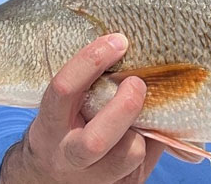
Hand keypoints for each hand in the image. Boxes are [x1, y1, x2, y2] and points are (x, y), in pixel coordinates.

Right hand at [0, 34, 164, 183]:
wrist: (50, 176)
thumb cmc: (67, 126)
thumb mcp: (66, 106)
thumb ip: (93, 85)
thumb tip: (132, 49)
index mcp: (51, 125)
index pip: (64, 90)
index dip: (91, 62)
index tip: (118, 41)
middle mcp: (69, 155)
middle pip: (97, 140)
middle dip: (125, 108)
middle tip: (138, 83)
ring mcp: (95, 177)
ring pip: (130, 154)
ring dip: (145, 127)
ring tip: (144, 111)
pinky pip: (149, 160)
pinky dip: (159, 138)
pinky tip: (155, 126)